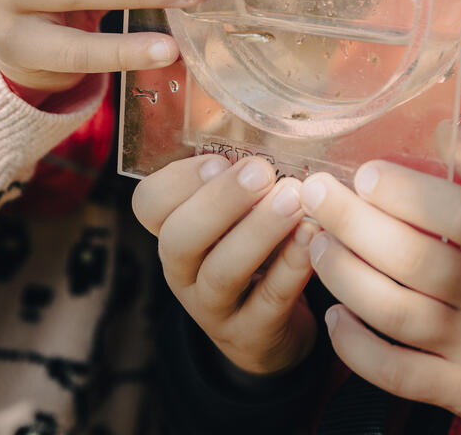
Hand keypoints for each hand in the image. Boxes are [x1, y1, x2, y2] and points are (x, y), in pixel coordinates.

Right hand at [132, 153, 318, 375]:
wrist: (271, 330)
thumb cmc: (256, 253)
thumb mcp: (237, 216)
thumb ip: (242, 179)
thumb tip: (272, 125)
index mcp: (174, 232)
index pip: (148, 205)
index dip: (178, 181)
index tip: (217, 160)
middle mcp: (183, 271)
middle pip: (180, 238)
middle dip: (220, 201)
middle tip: (261, 171)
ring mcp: (213, 308)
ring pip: (222, 271)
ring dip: (258, 231)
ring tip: (293, 199)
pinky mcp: (251, 335)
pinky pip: (268, 300)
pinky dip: (291, 266)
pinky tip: (313, 235)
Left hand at [300, 127, 460, 434]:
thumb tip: (443, 127)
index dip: (414, 193)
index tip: (368, 172)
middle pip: (419, 261)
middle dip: (356, 224)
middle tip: (317, 194)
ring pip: (397, 314)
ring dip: (345, 276)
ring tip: (316, 244)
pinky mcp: (460, 392)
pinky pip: (396, 374)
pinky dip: (356, 346)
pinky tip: (335, 314)